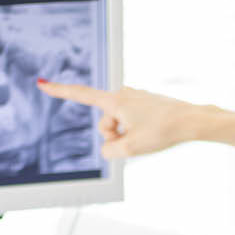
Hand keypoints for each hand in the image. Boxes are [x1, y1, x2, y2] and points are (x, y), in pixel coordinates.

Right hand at [34, 81, 200, 158]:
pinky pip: (132, 124)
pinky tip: (155, 131)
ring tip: (150, 136)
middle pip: (105, 125)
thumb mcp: (131, 148)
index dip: (59, 91)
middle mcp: (123, 95)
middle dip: (115, 137)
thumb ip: (110, 150)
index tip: (41, 83)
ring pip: (120, 127)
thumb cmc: (164, 131)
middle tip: (137, 139)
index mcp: (115, 101)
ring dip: (129, 136)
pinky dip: (139, 133)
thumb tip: (109, 146)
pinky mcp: (145, 106)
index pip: (80, 95)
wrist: (193, 121)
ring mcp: (135, 100)